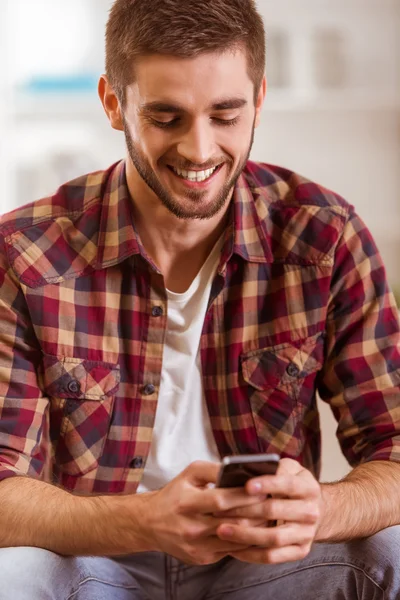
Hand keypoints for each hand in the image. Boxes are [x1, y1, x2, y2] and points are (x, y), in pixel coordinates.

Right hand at [139, 461, 265, 564]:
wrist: (150, 523)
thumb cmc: (175, 494)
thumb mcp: (189, 473)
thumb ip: (214, 469)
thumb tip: (240, 469)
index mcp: (187, 502)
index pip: (221, 499)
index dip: (245, 495)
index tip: (264, 488)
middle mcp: (191, 526)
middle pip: (232, 521)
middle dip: (256, 512)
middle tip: (275, 503)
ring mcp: (197, 546)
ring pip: (235, 539)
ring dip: (256, 529)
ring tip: (271, 516)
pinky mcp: (201, 558)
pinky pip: (231, 550)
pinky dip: (246, 540)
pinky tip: (258, 531)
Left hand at [215, 458, 321, 563]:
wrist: (313, 509)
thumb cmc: (290, 484)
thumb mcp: (287, 470)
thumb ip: (271, 468)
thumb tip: (244, 470)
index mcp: (309, 487)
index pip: (287, 484)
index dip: (267, 484)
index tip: (246, 485)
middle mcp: (311, 512)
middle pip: (275, 511)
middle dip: (245, 510)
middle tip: (219, 509)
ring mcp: (307, 534)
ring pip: (273, 538)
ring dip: (245, 535)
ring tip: (221, 530)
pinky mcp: (300, 551)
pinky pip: (272, 556)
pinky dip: (251, 554)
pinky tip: (232, 548)